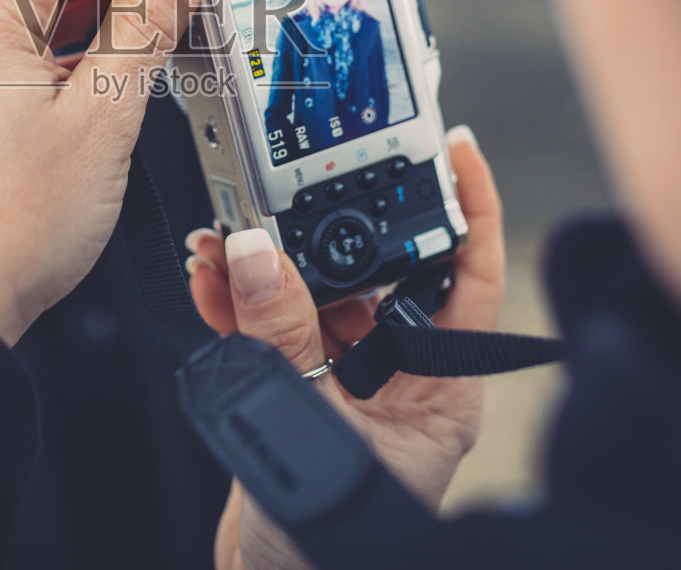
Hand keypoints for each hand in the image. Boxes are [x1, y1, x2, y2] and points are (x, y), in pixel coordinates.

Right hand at [184, 126, 504, 569]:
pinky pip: (274, 328)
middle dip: (328, 230)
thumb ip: (281, 336)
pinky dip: (240, 303)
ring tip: (224, 239)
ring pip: (315, 297)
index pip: (468, 277)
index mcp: (438, 388)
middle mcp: (399, 377)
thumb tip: (256, 255)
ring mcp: (346, 383)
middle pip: (376, 274)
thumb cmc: (329, 545)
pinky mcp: (298, 391)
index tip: (454, 150)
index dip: (467, 208)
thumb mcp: (309, 424)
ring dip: (267, 266)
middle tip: (289, 191)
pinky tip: (212, 281)